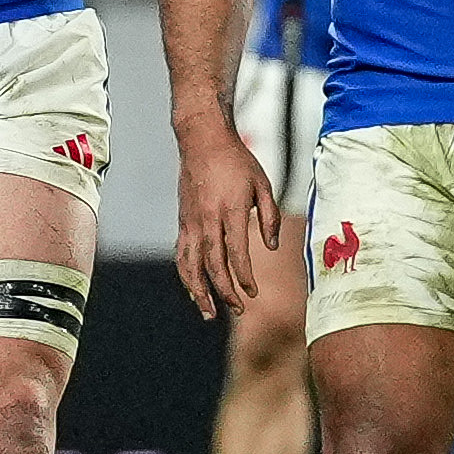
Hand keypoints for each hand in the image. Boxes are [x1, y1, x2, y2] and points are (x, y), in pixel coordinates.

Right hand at [171, 118, 281, 316]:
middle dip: (225, 292)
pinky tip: (193, 289)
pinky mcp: (183, 221)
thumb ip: (269, 217)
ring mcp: (191, 222)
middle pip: (213, 266)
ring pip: (191, 265)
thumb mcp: (263, 184)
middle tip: (238, 310)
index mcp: (231, 211)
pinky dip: (186, 275)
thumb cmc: (236, 161)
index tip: (253, 292)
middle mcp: (208, 220)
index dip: (245, 278)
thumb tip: (272, 246)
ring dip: (199, 292)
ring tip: (208, 312)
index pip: (237, 254)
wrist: (203, 140)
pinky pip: (181, 254)